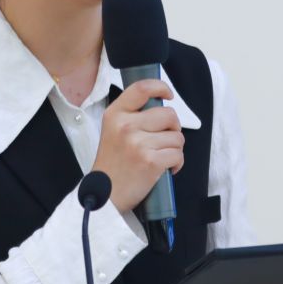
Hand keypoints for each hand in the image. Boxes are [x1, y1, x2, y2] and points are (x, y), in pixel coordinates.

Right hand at [93, 79, 183, 214]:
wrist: (104, 196)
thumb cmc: (112, 165)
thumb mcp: (112, 131)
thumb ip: (131, 116)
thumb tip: (160, 105)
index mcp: (115, 114)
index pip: (142, 88)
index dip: (161, 87)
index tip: (168, 95)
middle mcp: (125, 125)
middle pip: (168, 114)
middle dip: (174, 128)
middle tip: (165, 140)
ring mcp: (138, 143)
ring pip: (177, 136)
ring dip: (175, 148)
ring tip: (162, 157)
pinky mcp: (150, 161)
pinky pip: (178, 154)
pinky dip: (177, 163)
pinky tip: (166, 168)